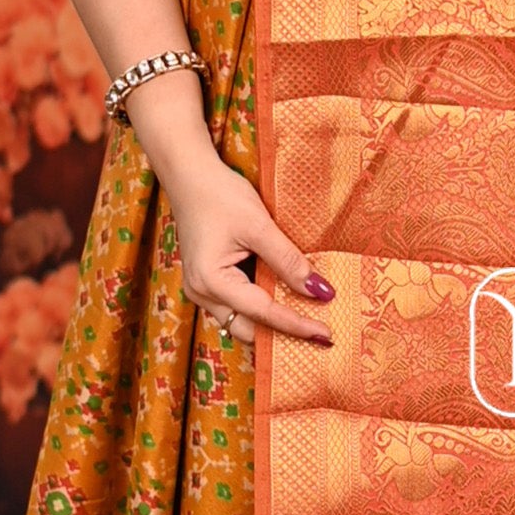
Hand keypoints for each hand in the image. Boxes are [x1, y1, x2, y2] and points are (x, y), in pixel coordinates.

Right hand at [151, 115, 332, 347]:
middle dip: (281, 337)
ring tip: (306, 327)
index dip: (297, 325)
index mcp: (212, 281)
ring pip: (239, 322)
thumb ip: (289, 261)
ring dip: (270, 327)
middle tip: (318, 339)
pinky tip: (284, 306)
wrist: (189, 175)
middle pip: (247, 330)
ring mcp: (200, 290)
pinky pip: (235, 308)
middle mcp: (201, 293)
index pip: (263, 312)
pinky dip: (259, 311)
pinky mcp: (206, 282)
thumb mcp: (259, 226)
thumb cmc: (220, 195)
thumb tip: (320, 291)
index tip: (325, 334)